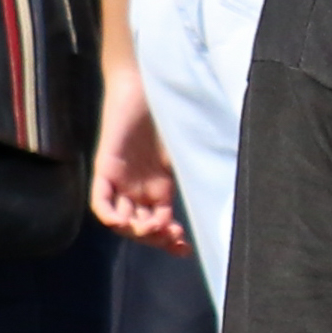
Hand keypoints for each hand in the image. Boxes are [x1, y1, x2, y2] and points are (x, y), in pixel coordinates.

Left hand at [91, 58, 188, 252]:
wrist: (150, 82)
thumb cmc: (174, 111)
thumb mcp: (188, 153)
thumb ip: (198, 174)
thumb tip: (230, 194)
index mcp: (159, 187)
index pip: (160, 224)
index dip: (170, 241)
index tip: (184, 249)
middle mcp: (138, 188)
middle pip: (140, 227)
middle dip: (155, 238)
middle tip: (170, 236)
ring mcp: (121, 179)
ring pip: (121, 220)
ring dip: (136, 231)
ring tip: (153, 228)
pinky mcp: (106, 167)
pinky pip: (100, 201)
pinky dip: (109, 216)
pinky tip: (123, 223)